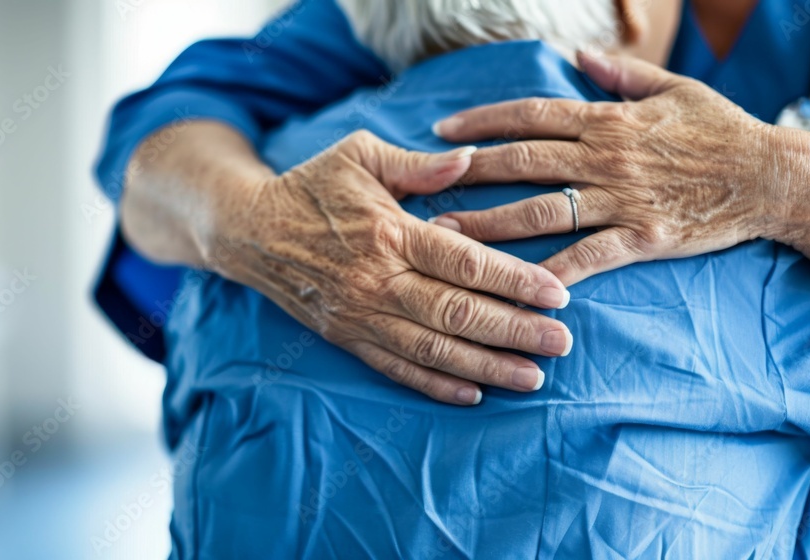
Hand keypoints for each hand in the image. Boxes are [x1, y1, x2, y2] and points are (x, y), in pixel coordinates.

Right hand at [202, 130, 572, 404]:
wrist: (248, 230)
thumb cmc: (312, 186)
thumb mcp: (360, 155)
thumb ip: (417, 164)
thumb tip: (470, 161)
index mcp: (389, 231)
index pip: (465, 262)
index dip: (515, 281)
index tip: (558, 295)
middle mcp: (377, 280)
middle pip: (457, 313)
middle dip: (515, 331)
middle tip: (562, 344)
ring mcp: (360, 314)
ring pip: (432, 349)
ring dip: (486, 366)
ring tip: (532, 377)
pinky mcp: (347, 337)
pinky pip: (396, 367)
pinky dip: (435, 384)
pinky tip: (473, 393)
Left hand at [430, 52, 785, 284]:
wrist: (772, 176)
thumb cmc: (723, 129)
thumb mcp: (673, 89)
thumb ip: (621, 74)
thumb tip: (579, 57)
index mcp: (608, 120)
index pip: (531, 115)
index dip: (482, 122)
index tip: (443, 132)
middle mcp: (606, 156)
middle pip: (523, 162)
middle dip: (468, 174)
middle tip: (423, 188)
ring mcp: (623, 198)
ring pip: (543, 211)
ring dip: (490, 225)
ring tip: (447, 237)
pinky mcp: (643, 237)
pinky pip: (588, 257)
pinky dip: (553, 273)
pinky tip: (519, 289)